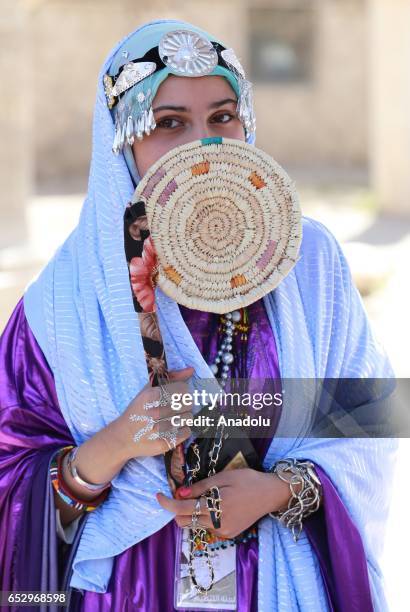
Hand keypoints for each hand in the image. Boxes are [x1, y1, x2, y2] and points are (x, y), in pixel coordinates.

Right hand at [118, 367, 193, 460]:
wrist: (122, 437)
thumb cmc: (138, 410)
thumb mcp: (148, 390)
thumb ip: (171, 377)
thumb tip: (191, 370)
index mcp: (151, 396)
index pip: (183, 389)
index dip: (184, 392)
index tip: (178, 395)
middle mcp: (155, 412)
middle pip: (188, 403)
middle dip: (185, 404)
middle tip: (176, 408)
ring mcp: (159, 429)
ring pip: (189, 418)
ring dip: (184, 417)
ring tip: (174, 418)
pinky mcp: (164, 443)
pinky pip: (187, 432)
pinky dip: (183, 430)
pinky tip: (173, 428)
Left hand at [156, 468, 291, 538]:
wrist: (270, 494)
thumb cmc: (247, 480)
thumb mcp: (223, 477)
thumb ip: (200, 487)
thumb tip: (179, 493)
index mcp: (216, 507)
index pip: (182, 509)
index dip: (167, 503)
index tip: (158, 495)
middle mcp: (217, 524)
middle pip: (185, 521)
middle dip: (177, 509)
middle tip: (182, 494)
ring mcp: (223, 531)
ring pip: (196, 525)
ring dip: (191, 513)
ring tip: (201, 497)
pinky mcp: (228, 534)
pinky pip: (207, 527)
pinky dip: (204, 517)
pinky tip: (214, 505)